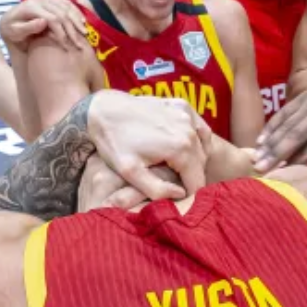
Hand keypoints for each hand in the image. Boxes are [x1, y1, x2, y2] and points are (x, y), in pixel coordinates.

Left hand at [0, 0, 92, 53]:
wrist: (9, 22)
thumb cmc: (11, 31)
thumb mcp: (14, 32)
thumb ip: (28, 28)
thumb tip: (43, 22)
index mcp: (30, 6)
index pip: (52, 19)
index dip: (61, 33)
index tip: (67, 47)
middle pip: (62, 13)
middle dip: (72, 29)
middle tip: (79, 44)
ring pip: (67, 7)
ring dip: (77, 20)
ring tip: (84, 34)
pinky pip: (67, 3)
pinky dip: (76, 12)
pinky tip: (82, 22)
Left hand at [86, 90, 209, 201]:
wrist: (103, 109)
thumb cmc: (114, 142)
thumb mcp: (130, 172)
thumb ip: (157, 190)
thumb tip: (181, 195)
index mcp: (180, 148)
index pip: (197, 182)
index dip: (188, 195)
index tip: (176, 199)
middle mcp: (189, 130)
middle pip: (201, 166)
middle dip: (190, 178)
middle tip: (171, 185)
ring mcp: (187, 115)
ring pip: (203, 148)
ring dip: (194, 160)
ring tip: (174, 168)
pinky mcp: (182, 106)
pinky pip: (199, 129)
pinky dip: (196, 140)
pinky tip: (182, 147)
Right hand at [255, 62, 306, 174]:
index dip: (297, 160)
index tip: (282, 175)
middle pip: (295, 133)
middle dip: (276, 152)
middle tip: (259, 168)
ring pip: (287, 122)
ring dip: (270, 140)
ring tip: (256, 157)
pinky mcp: (306, 94)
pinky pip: (286, 110)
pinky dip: (272, 125)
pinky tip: (261, 139)